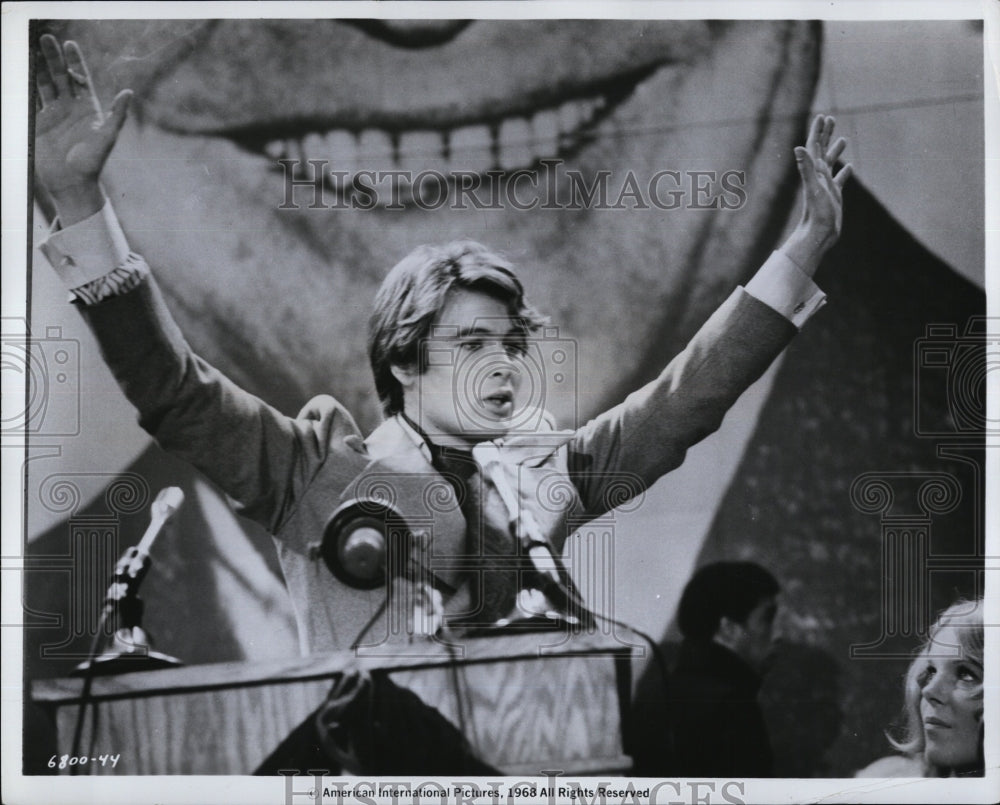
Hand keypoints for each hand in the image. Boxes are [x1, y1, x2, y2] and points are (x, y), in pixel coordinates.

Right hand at [34, 34, 132, 224]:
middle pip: (60, 76)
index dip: (75, 61)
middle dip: (53, 57)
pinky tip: (22, 71)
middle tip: (45, 38)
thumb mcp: (107, 138)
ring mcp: (53, 114)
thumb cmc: (92, 163)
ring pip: (44, 84)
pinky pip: (31, 99)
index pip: (81, 79)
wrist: (72, 183)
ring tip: (30, 48)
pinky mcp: (38, 122)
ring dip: (38, 67)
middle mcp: (71, 108)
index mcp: (88, 108)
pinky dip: (27, 86)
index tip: (70, 44)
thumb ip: (117, 115)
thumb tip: (129, 92)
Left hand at [782, 114, 852, 274]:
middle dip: (826, 134)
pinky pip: (839, 181)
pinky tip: (849, 168)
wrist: (819, 235)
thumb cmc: (817, 213)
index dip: (818, 131)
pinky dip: (844, 172)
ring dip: (835, 150)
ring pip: (831, 164)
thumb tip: (798, 148)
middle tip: (832, 119)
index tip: (823, 116)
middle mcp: (819, 177)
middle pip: (821, 150)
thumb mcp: (814, 187)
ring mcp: (826, 186)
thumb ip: (806, 167)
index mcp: (814, 172)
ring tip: (843, 139)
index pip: (814, 146)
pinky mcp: (834, 196)